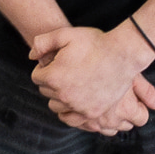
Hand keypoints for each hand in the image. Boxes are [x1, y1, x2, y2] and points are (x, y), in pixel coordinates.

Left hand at [34, 24, 154, 132]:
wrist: (123, 55)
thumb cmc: (95, 43)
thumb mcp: (66, 34)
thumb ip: (42, 43)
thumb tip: (31, 56)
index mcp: (54, 76)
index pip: (36, 77)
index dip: (45, 67)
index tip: (55, 62)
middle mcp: (63, 95)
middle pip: (45, 92)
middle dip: (51, 81)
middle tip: (66, 70)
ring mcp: (78, 106)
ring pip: (56, 107)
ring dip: (59, 96)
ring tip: (71, 84)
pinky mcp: (91, 113)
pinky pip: (71, 118)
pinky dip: (70, 111)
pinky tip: (75, 100)